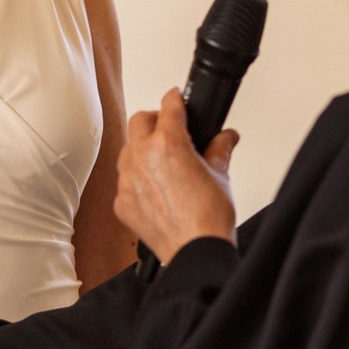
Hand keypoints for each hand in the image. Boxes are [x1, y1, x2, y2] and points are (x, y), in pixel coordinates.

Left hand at [115, 90, 236, 264]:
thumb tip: (226, 137)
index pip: (168, 106)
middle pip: (139, 121)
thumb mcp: (220, 174)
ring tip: (161, 159)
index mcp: (169, 143)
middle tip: (168, 127)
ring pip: (127, 150)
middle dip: (154, 120)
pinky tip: (155, 189)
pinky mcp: (122, 202)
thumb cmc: (208, 217)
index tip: (176, 98)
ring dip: (142, 148)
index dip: (175, 99)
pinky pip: (125, 181)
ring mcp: (128, 180)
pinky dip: (137, 179)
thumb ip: (220, 149)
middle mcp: (143, 158)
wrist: (195, 250)